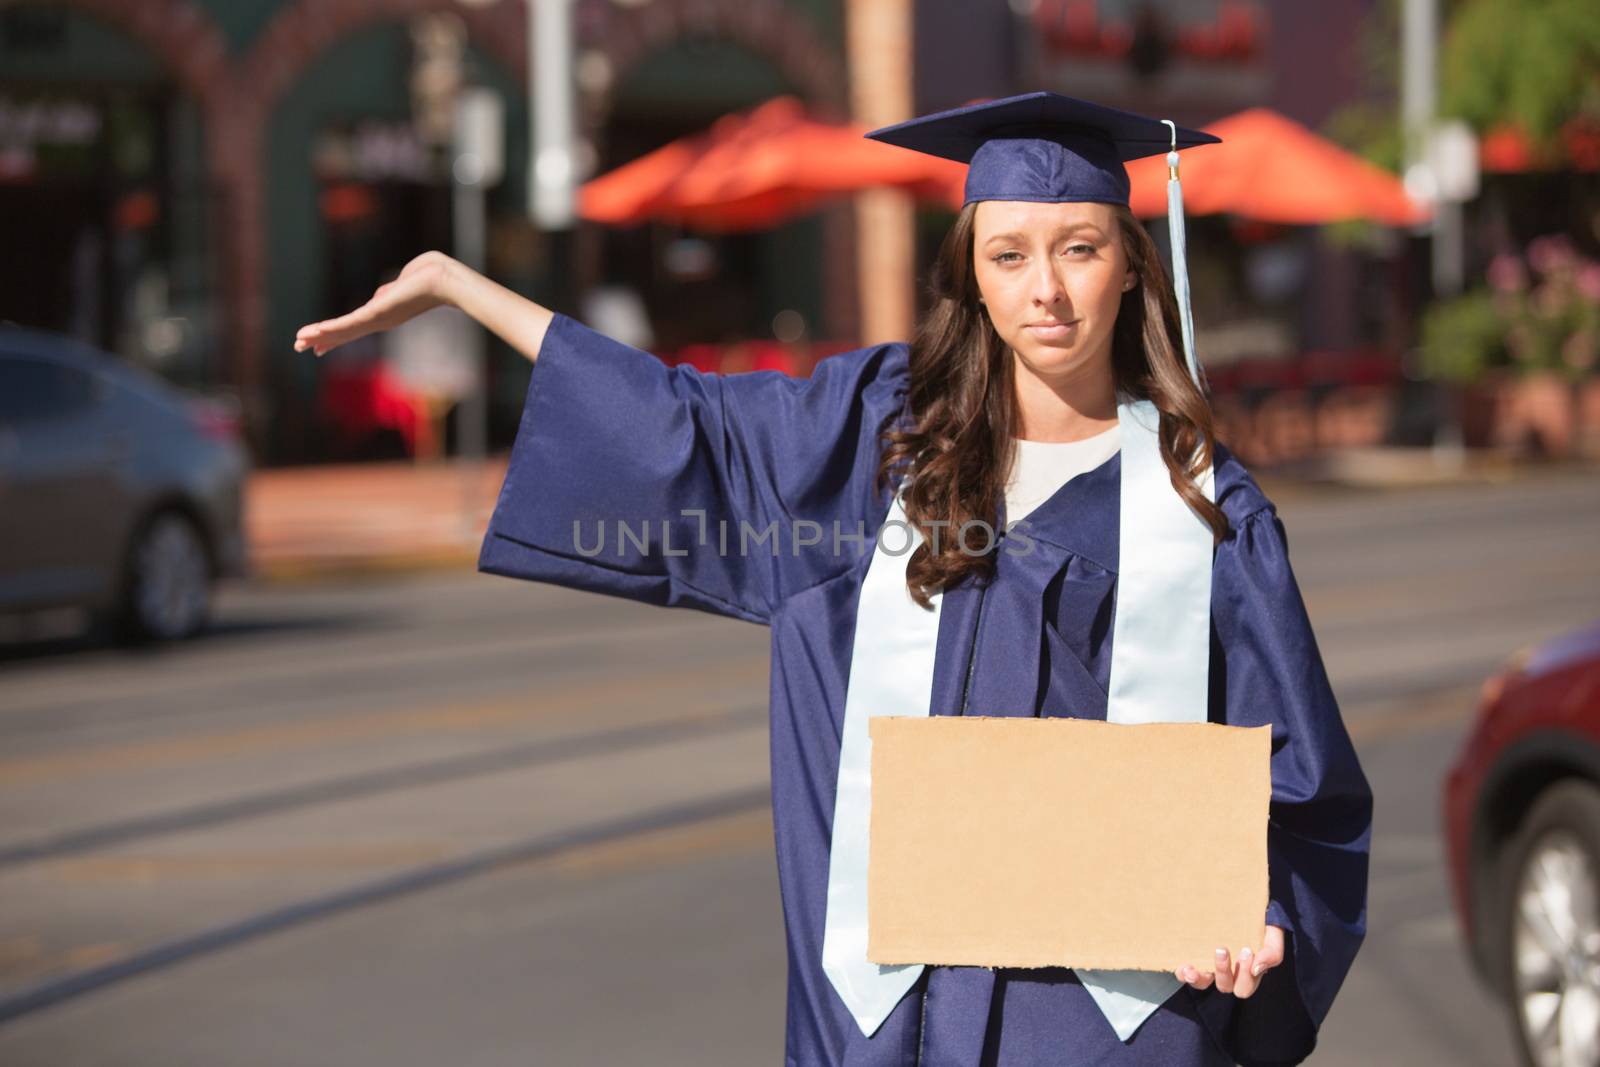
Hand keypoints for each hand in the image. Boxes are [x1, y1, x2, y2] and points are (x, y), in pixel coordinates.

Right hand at [293, 251, 457, 356]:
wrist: (447, 279)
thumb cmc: (433, 275)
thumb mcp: (404, 282)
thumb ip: (389, 290)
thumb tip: (382, 294)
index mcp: (385, 313)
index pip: (355, 326)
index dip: (336, 334)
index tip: (320, 344)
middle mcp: (381, 320)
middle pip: (345, 332)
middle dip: (322, 339)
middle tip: (299, 347)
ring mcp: (379, 318)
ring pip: (343, 330)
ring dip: (320, 335)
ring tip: (299, 341)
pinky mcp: (378, 313)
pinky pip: (350, 322)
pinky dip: (331, 328)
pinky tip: (315, 333)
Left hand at [1174, 925, 1283, 998]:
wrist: (1242, 896)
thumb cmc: (1259, 919)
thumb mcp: (1272, 932)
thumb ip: (1272, 951)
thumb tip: (1256, 967)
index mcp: (1246, 970)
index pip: (1245, 986)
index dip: (1245, 976)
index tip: (1247, 950)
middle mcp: (1227, 972)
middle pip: (1225, 987)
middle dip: (1223, 971)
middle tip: (1222, 949)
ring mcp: (1208, 964)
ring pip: (1202, 984)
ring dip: (1199, 978)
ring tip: (1194, 968)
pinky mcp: (1193, 955)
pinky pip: (1185, 973)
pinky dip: (1184, 972)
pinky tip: (1185, 966)